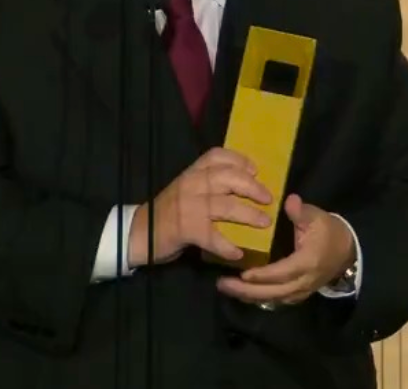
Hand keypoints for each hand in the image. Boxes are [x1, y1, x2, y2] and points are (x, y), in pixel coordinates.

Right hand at [128, 147, 272, 266]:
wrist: (139, 233)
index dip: (239, 160)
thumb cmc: (169, 212)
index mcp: (192, 173)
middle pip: (227, 178)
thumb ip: (209, 185)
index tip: (255, 169)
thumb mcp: (187, 189)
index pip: (217, 156)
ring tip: (265, 222)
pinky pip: (212, 236)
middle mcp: (191, 184)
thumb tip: (246, 186)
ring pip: (225, 206)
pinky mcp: (185, 229)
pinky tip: (238, 252)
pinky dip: (227, 246)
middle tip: (268, 198)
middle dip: (252, 187)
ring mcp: (188, 206)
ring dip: (248, 215)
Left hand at [216, 194, 355, 306]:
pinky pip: (276, 300)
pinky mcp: (298, 294)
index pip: (282, 272)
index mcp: (307, 262)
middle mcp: (303, 282)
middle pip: (272, 292)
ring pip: (272, 299)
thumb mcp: (317, 218)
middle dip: (246, 290)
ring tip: (226, 287)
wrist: (347, 251)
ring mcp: (301, 291)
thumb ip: (301, 211)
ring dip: (248, 296)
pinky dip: (258, 297)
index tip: (242, 273)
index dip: (262, 275)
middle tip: (222, 284)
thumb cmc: (329, 232)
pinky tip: (242, 292)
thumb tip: (289, 201)